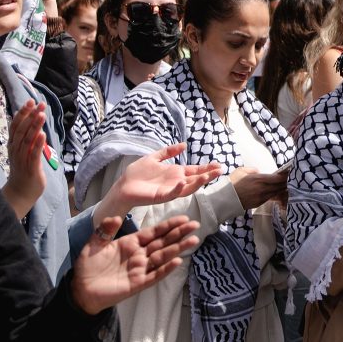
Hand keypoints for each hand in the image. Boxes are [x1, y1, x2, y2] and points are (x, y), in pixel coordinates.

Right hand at [3, 100, 46, 218]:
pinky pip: (33, 154)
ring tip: (41, 115)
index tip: (30, 101)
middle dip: (30, 116)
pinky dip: (38, 144)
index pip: (16, 125)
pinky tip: (43, 134)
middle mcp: (15, 151)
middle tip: (39, 104)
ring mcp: (22, 160)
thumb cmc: (24, 169)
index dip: (23, 113)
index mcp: (13, 145)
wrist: (21, 193)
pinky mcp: (31, 168)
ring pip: (27, 140)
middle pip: (21, 130)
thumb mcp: (23, 151)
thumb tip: (31, 120)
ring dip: (34, 127)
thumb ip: (27, 137)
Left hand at [70, 214, 200, 314]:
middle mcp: (138, 255)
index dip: (168, 226)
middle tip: (195, 225)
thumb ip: (105, 230)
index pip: (153, 232)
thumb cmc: (88, 267)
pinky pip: (154, 275)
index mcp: (130, 243)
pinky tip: (178, 261)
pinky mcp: (137, 284)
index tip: (183, 218)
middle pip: (162, 243)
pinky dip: (166, 269)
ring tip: (193, 240)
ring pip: (162, 257)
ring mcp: (140, 269)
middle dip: (179, 234)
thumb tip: (116, 216)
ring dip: (178, 249)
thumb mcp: (94, 244)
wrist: (80, 290)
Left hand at [93, 143, 223, 220]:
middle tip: (219, 170)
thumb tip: (184, 144)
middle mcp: (175, 182)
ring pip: (188, 188)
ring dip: (198, 182)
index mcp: (175, 173)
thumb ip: (168, 152)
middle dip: (207, 175)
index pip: (194, 170)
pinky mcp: (160, 196)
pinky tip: (183, 182)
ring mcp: (169, 190)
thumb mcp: (154, 157)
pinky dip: (178, 189)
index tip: (218, 164)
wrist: (123, 185)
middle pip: (195, 179)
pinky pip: (172, 193)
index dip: (205, 168)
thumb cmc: (137, 173)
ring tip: (207, 176)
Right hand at [229, 166, 288, 209]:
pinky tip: (277, 191)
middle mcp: (263, 189)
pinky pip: (270, 198)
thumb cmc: (232, 183)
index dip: (285, 175)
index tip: (289, 172)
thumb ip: (253, 170)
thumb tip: (259, 172)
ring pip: (276, 193)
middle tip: (291, 179)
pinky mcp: (259, 203)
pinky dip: (275, 194)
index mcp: (259, 179)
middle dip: (286, 182)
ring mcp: (262, 197)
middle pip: (280, 186)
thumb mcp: (241, 170)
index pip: (278, 178)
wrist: (225, 199)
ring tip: (286, 185)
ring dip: (281, 189)